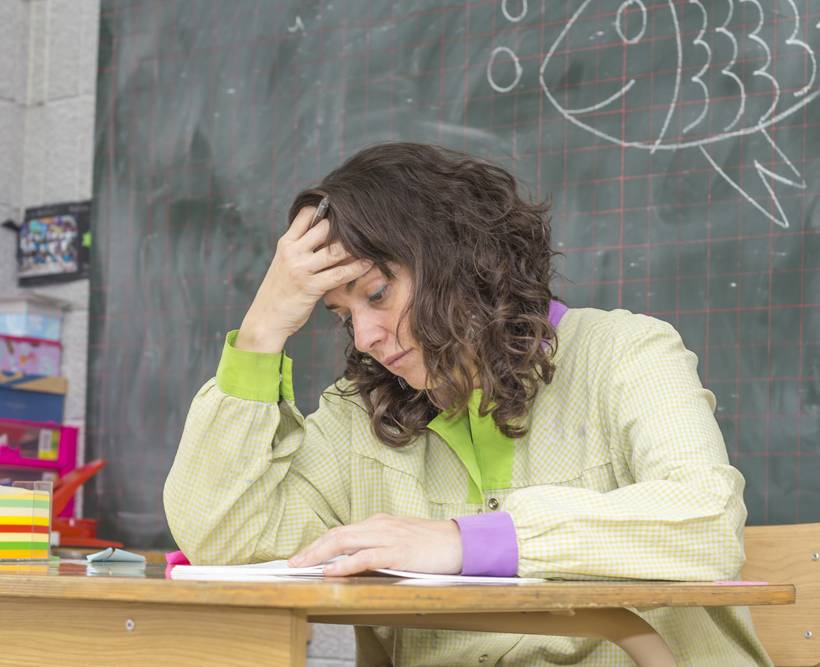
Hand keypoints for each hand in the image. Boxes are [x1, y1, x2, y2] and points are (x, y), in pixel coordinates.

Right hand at [236, 205, 372, 352]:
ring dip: (356, 247)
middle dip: (345, 227)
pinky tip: (368, 264)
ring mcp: (301, 269)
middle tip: (365, 228)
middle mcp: (293, 252)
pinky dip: (357, 268)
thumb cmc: (279, 291)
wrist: (265, 318)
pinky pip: (340, 274)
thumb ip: (302, 248)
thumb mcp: (285, 262)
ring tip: (372, 244)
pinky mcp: (311, 287)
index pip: (306, 214)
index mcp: (286, 243)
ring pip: (335, 250)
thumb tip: (329, 235)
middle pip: (324, 228)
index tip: (343, 210)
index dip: (325, 209)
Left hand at [288, 513, 462, 575]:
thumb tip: (355, 558)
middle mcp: (379, 526)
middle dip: (312, 549)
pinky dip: (345, 564)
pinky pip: (366, 557)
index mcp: (379, 523)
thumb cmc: (432, 543)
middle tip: (292, 562)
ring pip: (345, 542)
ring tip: (302, 565)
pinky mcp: (397, 552)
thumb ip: (378, 544)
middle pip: (337, 535)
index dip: (319, 543)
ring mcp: (388, 538)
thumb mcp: (400, 538)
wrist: (459, 542)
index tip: (303, 555)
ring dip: (320, 554)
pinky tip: (331, 571)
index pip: (342, 531)